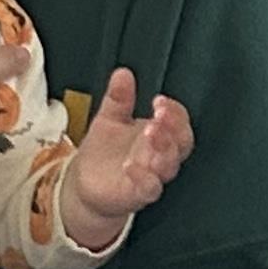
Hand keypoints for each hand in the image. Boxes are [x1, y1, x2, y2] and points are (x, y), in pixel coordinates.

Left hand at [58, 67, 194, 248]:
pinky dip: (143, 177)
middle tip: (159, 114)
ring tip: (150, 133)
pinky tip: (131, 165)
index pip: (180, 122)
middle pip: (180, 143)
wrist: (87, 186)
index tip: (159, 100)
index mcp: (160, 136)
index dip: (175, 112)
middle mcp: (160, 156)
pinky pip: (149, 188)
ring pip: (168, 165)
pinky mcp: (138, 194)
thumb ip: (118, 98)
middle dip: (173, 127)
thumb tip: (123, 74)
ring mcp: (152, 176)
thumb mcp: (110, 118)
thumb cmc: (105, 153)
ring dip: (163, 148)